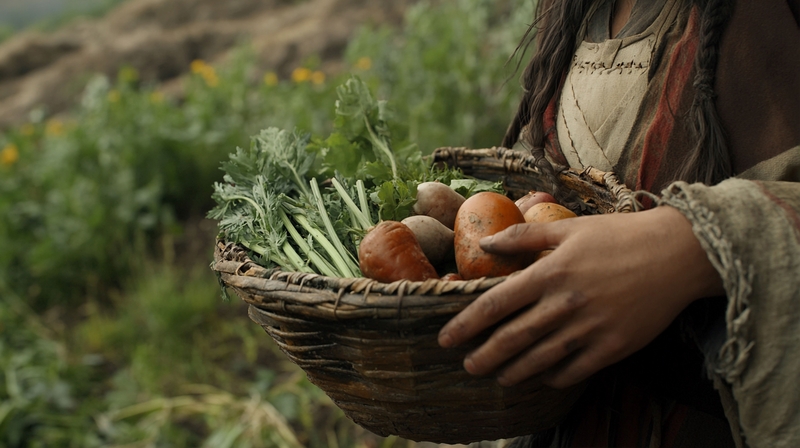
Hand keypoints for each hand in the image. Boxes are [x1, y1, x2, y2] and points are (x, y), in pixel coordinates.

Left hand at [437, 205, 723, 388]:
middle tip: (468, 366)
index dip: (466, 324)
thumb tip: (485, 245)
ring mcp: (590, 328)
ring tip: (497, 376)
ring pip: (540, 360)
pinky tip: (542, 377)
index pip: (495, 304)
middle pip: (512, 339)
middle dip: (484, 356)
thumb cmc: (620, 236)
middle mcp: (565, 303)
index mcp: (550, 272)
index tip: (446, 338)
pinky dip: (553, 377)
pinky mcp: (613, 347)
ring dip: (513, 372)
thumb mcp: (570, 227)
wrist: (678, 253)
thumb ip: (525, 236)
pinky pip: (575, 370)